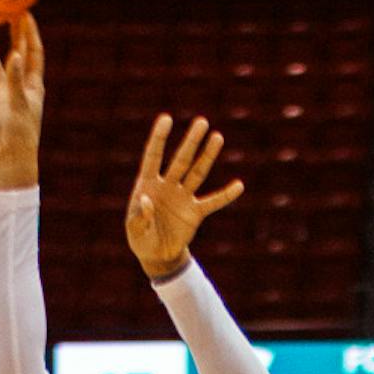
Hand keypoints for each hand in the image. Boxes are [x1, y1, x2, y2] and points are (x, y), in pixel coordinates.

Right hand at [0, 12, 44, 189]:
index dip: (30, 32)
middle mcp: (15, 82)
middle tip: (4, 8)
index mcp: (31, 82)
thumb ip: (16, 79)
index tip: (26, 12)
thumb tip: (14, 54)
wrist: (9, 154)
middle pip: (13, 50)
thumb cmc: (21, 131)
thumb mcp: (19, 103)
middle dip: (10, 31)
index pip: (32, 51)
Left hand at [125, 113, 244, 281]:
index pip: (153, 157)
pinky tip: (239, 186)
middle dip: (191, 142)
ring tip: (217, 137)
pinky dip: (225, 196)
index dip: (159, 138)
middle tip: (202, 122)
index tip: (167, 119)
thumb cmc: (141, 239)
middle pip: (180, 160)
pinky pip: (213, 202)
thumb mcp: (135, 232)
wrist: (157, 255)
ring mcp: (183, 197)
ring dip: (207, 156)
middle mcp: (167, 186)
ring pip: (197, 173)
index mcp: (147, 185)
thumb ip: (139, 217)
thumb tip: (147, 201)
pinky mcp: (195, 212)